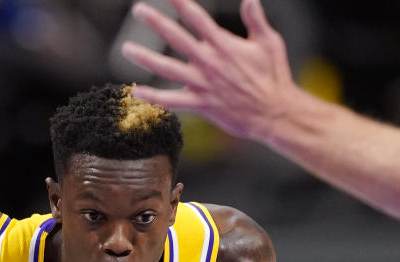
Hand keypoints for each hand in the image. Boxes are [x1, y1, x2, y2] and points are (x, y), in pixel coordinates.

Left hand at [121, 0, 298, 141]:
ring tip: (126, 48)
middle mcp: (209, 62)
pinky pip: (172, 100)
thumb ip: (256, 19)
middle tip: (138, 9)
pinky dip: (153, 97)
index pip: (198, 17)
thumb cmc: (274, 76)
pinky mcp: (200, 104)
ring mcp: (202, 83)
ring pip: (168, 68)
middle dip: (156, 22)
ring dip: (145, 58)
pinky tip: (136, 91)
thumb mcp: (269, 42)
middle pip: (177, 37)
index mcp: (224, 44)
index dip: (182, 3)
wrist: (274, 113)